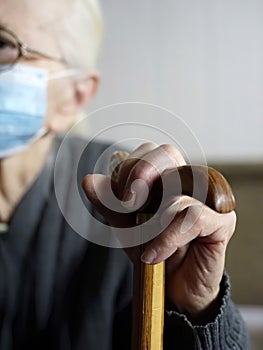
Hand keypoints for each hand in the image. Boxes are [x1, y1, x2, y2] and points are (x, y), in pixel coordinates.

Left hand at [82, 143, 235, 321]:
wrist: (173, 290)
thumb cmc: (152, 251)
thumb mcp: (125, 227)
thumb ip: (109, 203)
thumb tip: (89, 179)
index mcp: (164, 177)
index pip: (147, 152)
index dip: (128, 169)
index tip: (120, 201)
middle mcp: (187, 181)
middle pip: (166, 153)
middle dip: (138, 175)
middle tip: (127, 204)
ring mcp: (207, 199)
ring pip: (181, 179)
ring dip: (153, 212)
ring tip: (143, 240)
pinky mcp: (222, 221)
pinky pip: (193, 216)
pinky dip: (167, 237)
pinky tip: (153, 255)